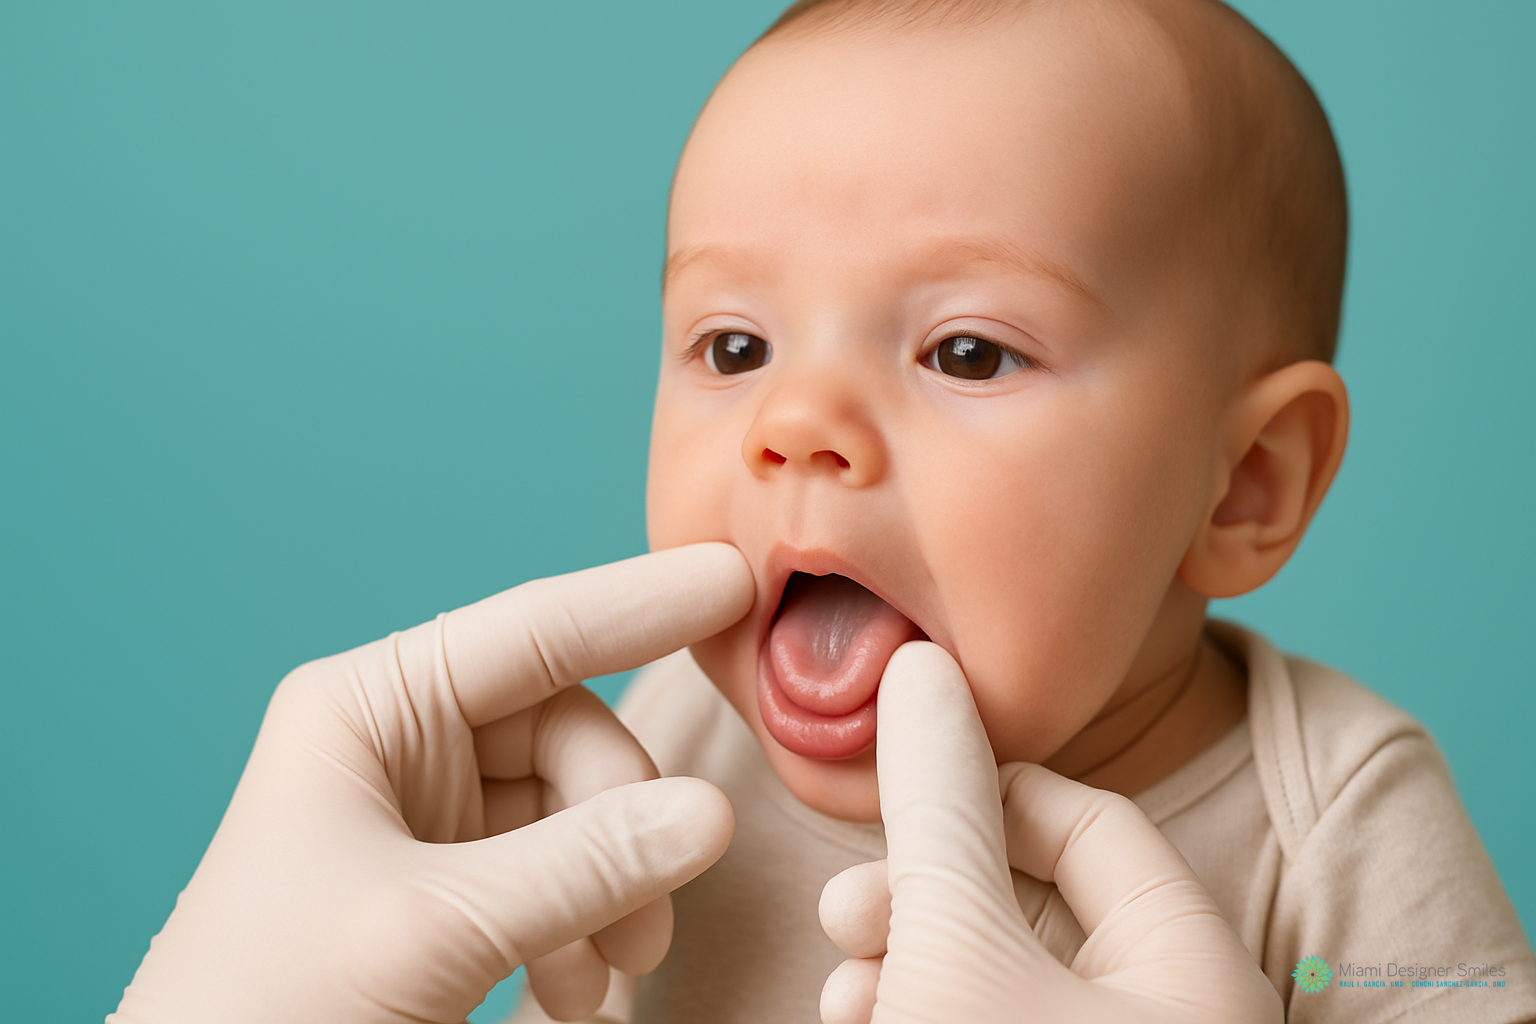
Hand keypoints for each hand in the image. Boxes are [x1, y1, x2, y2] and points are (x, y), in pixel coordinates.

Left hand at [111, 544, 754, 1023]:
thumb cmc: (268, 1007)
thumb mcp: (433, 925)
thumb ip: (582, 865)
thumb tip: (710, 815)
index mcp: (369, 707)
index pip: (536, 631)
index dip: (643, 603)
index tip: (738, 580)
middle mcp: (403, 746)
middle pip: (574, 734)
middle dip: (624, 823)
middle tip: (643, 918)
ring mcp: (432, 818)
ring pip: (581, 810)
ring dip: (613, 890)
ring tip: (606, 972)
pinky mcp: (454, 887)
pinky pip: (562, 871)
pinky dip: (587, 927)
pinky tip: (570, 989)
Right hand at [818, 642, 1281, 1023]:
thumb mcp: (958, 946)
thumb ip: (941, 806)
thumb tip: (920, 666)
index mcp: (1199, 971)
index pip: (1094, 822)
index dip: (984, 788)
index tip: (899, 792)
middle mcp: (1176, 1018)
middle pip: (1037, 898)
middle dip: (925, 889)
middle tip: (850, 908)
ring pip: (1005, 974)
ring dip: (909, 955)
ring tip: (846, 985)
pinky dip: (927, 1009)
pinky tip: (863, 1017)